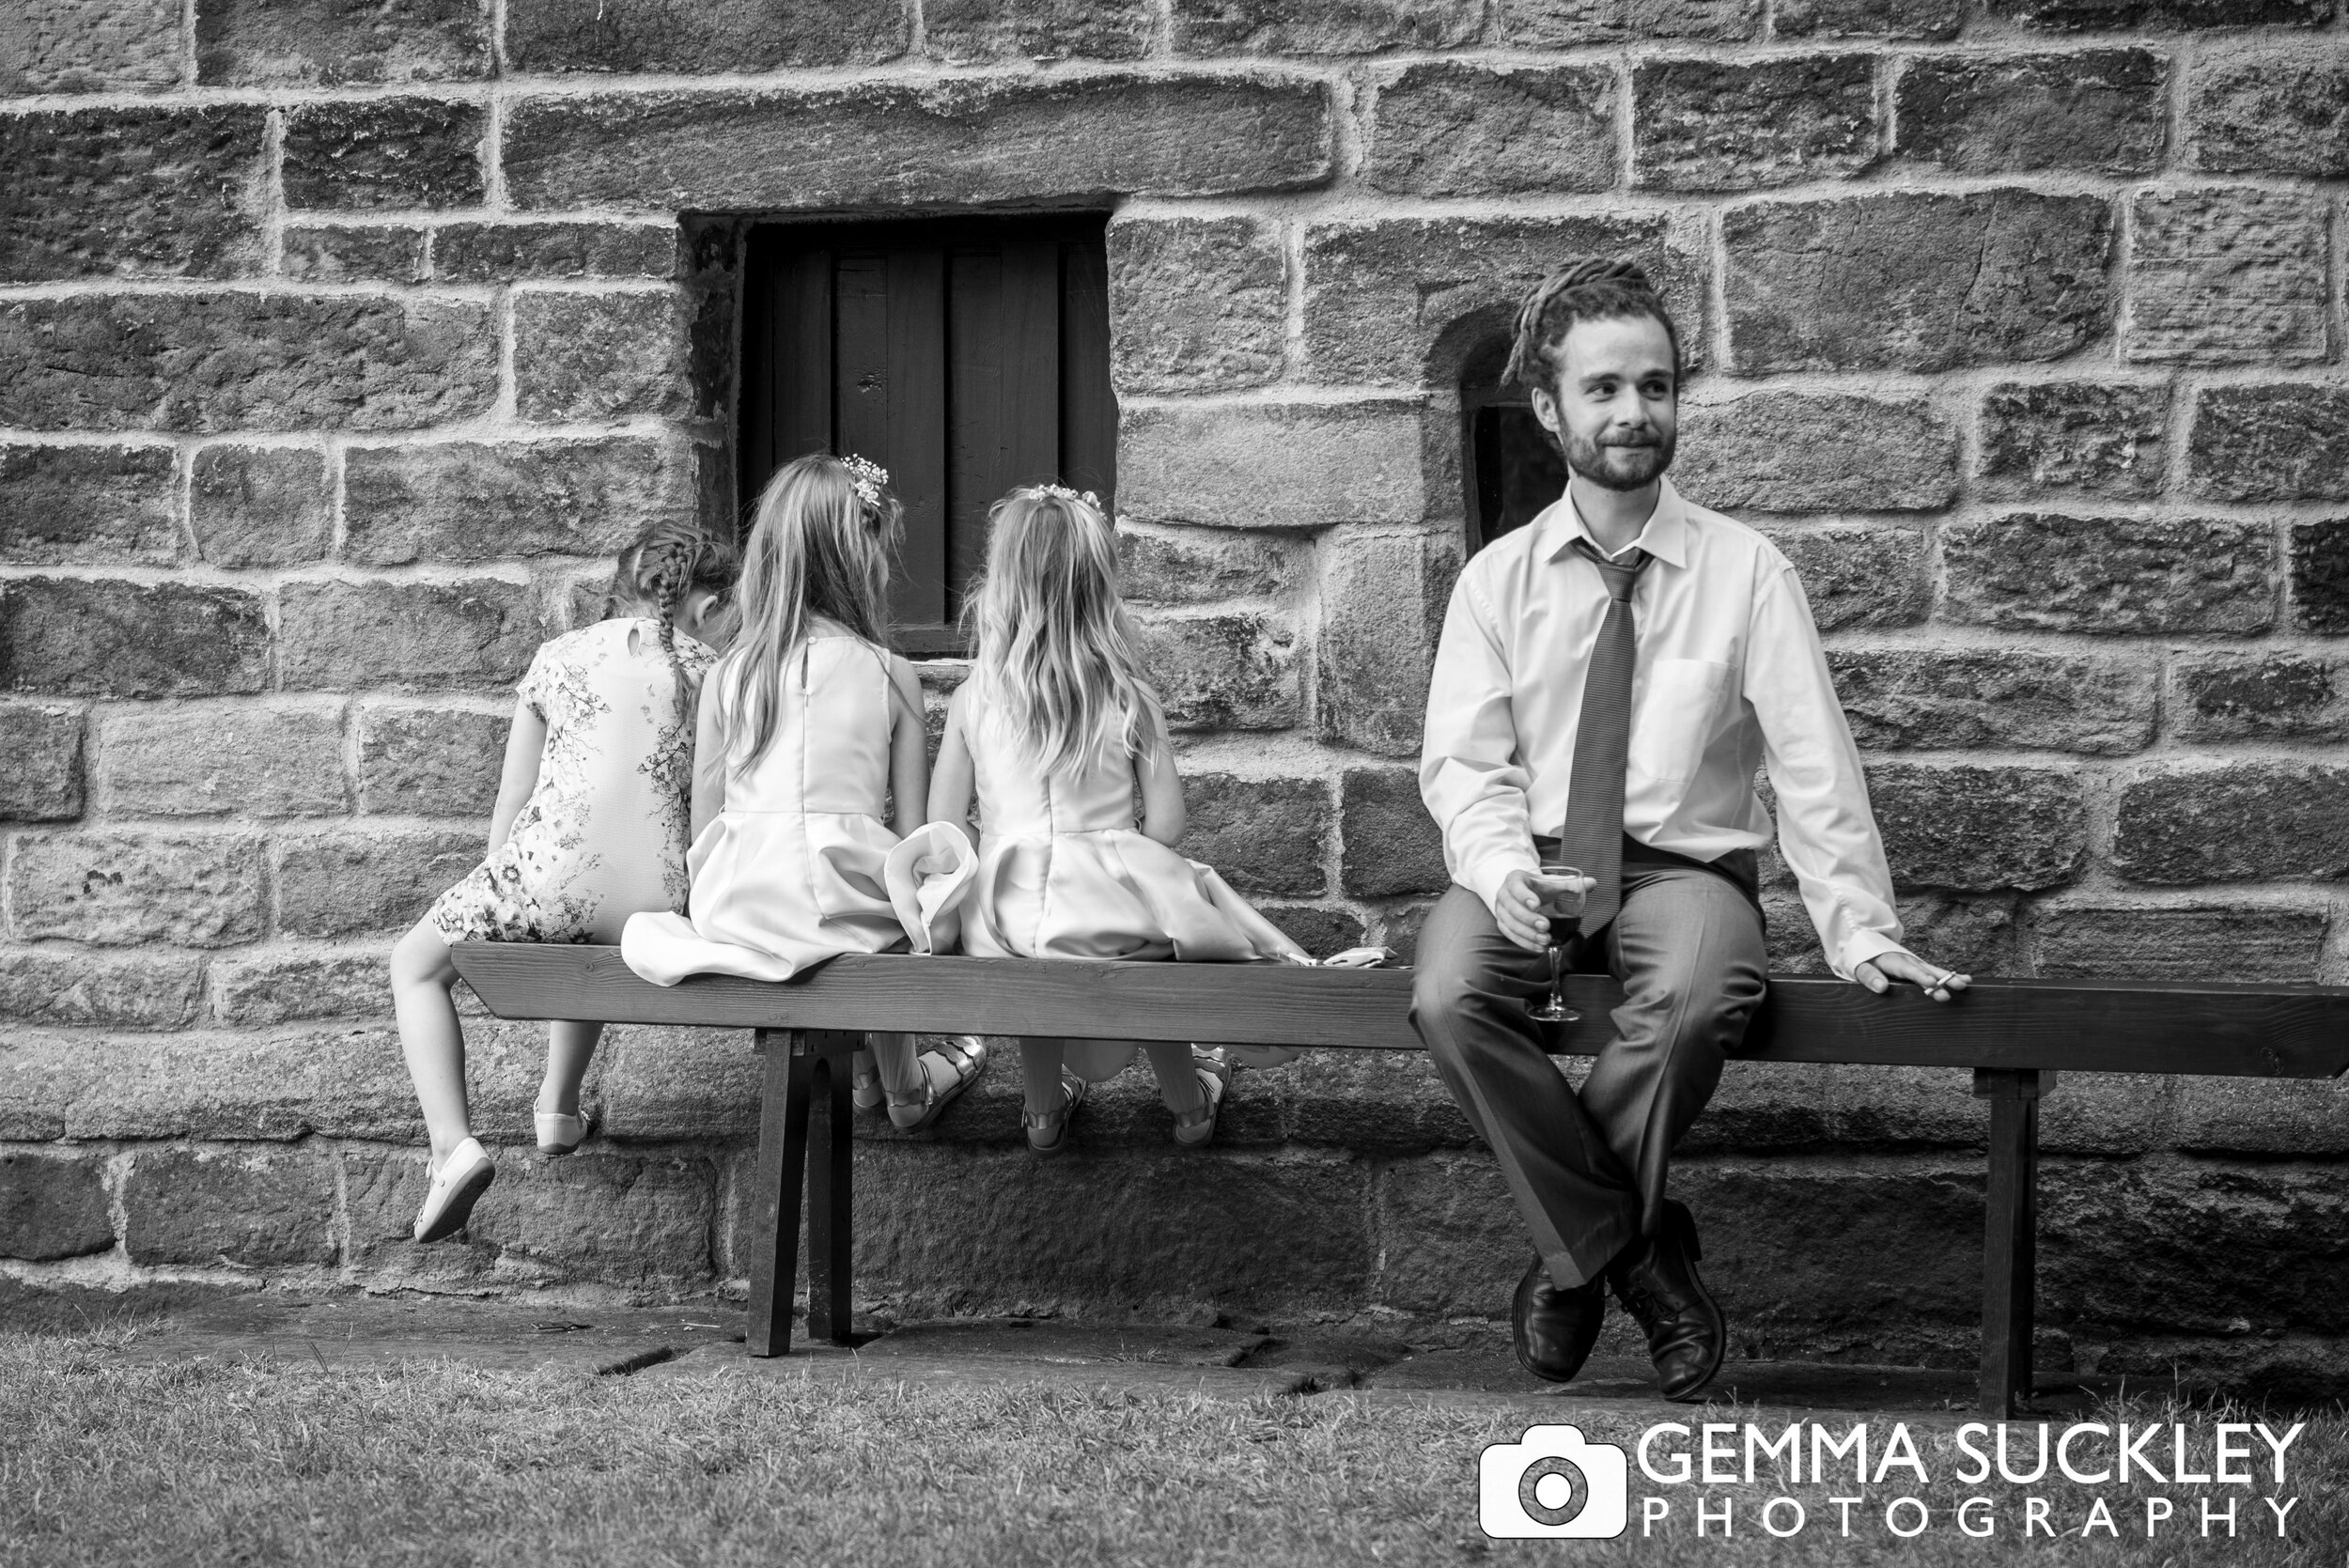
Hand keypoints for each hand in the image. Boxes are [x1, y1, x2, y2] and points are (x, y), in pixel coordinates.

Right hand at [1491, 869, 1593, 955]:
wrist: (1525, 893)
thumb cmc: (1540, 887)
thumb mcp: (1553, 882)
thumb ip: (1571, 884)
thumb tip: (1592, 883)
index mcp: (1515, 879)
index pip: (1516, 886)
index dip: (1524, 896)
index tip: (1537, 905)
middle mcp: (1504, 894)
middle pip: (1512, 907)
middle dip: (1528, 919)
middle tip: (1546, 926)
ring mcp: (1501, 910)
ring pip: (1509, 923)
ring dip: (1527, 934)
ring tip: (1545, 940)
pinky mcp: (1503, 924)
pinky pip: (1510, 935)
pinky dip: (1524, 942)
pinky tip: (1538, 947)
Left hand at [1856, 951, 1970, 1003]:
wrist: (1868, 946)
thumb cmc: (1865, 960)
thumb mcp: (1861, 967)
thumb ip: (1870, 977)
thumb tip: (1881, 988)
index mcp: (1893, 962)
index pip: (1908, 970)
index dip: (1920, 977)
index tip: (1930, 984)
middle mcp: (1908, 962)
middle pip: (1927, 971)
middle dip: (1942, 979)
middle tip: (1956, 987)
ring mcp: (1916, 965)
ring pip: (1935, 971)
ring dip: (1950, 978)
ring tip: (1965, 984)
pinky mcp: (1920, 968)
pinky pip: (1936, 972)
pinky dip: (1951, 976)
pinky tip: (1967, 980)